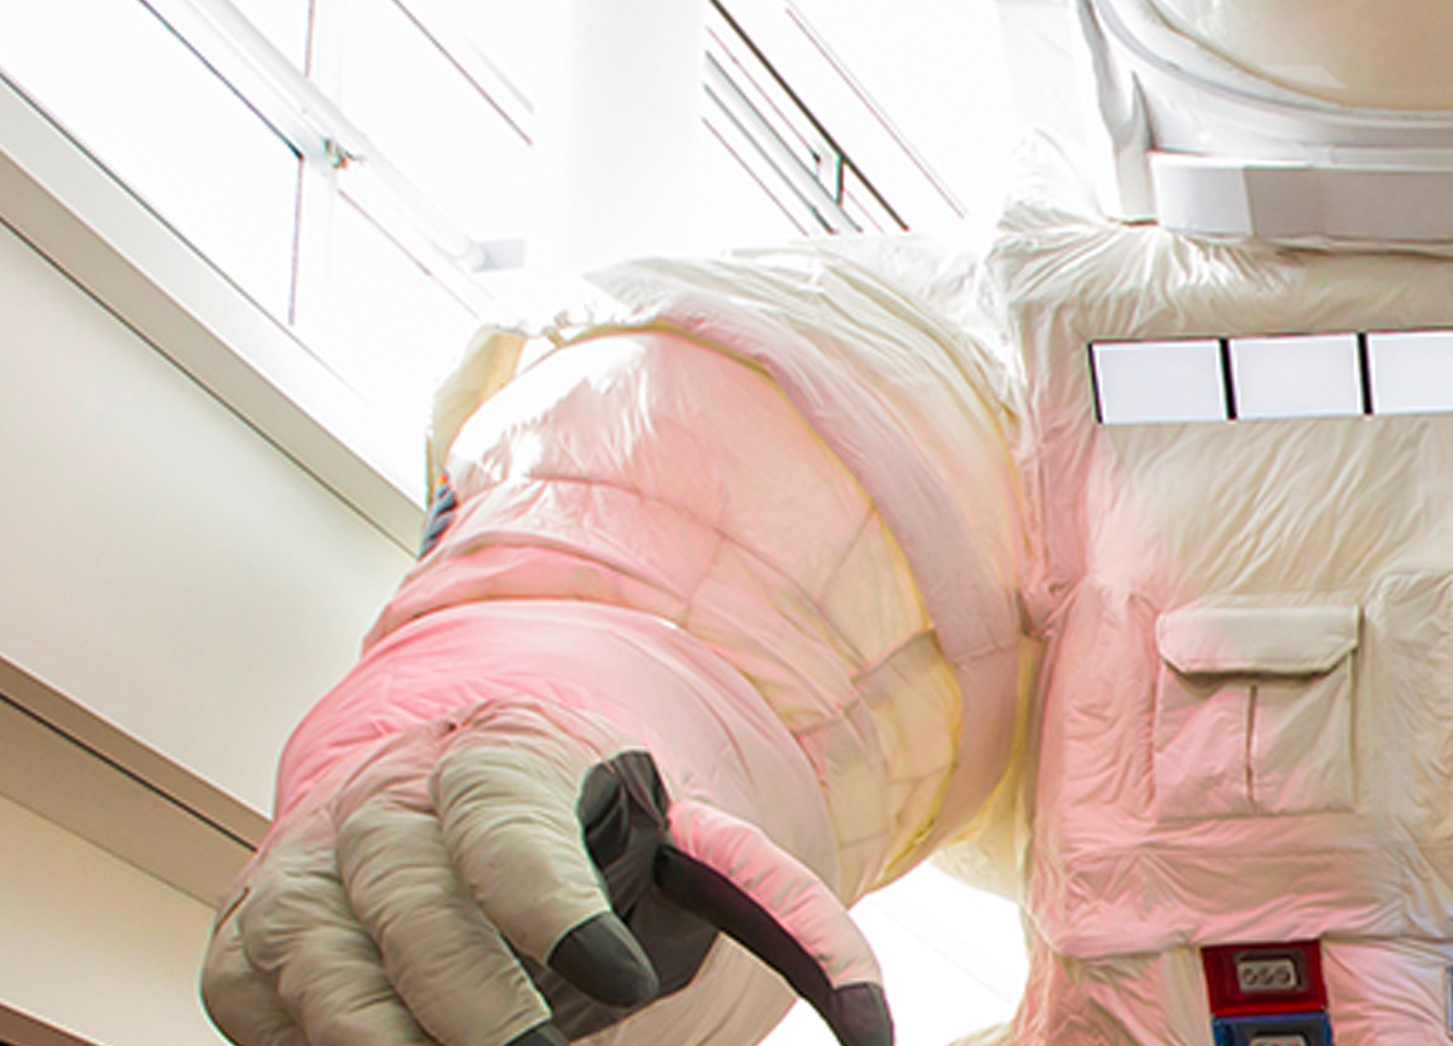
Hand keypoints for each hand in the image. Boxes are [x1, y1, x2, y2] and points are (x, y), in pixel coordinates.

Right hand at [204, 704, 891, 1045]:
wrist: (462, 786)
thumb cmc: (599, 832)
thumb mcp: (693, 846)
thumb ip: (779, 913)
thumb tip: (876, 1022)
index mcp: (501, 761)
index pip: (511, 830)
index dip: (551, 905)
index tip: (616, 977)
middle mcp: (386, 804)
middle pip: (415, 914)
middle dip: (480, 1005)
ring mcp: (308, 869)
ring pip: (325, 970)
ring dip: (389, 1038)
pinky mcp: (251, 936)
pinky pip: (261, 1007)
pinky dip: (316, 1045)